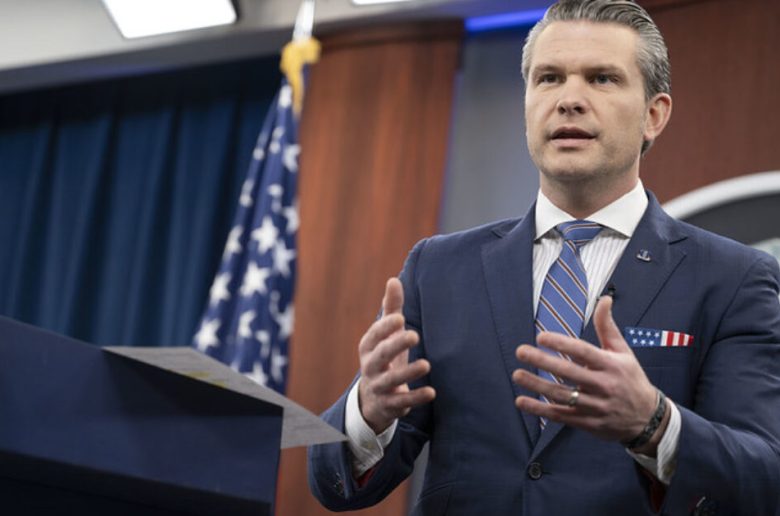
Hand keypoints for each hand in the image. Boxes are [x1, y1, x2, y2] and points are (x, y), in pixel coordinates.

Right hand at [358, 278, 435, 433]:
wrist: (372, 400)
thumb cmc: (383, 358)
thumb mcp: (386, 335)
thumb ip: (390, 309)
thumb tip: (393, 280)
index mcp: (369, 346)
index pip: (374, 335)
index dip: (385, 327)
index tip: (399, 318)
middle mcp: (370, 366)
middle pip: (381, 355)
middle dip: (395, 345)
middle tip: (414, 335)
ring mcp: (379, 387)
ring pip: (391, 380)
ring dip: (408, 373)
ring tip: (426, 365)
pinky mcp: (390, 404)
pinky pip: (402, 402)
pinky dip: (415, 397)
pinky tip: (431, 392)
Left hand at [513, 296, 663, 446]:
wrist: (648, 419)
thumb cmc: (631, 379)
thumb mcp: (623, 352)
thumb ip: (607, 326)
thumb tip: (604, 299)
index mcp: (611, 365)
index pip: (583, 352)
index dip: (562, 343)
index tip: (541, 337)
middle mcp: (603, 385)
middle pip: (569, 372)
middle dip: (543, 361)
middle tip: (521, 352)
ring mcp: (595, 406)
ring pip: (561, 395)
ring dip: (537, 385)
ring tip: (517, 374)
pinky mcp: (587, 422)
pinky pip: (560, 415)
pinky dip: (539, 409)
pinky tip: (522, 401)